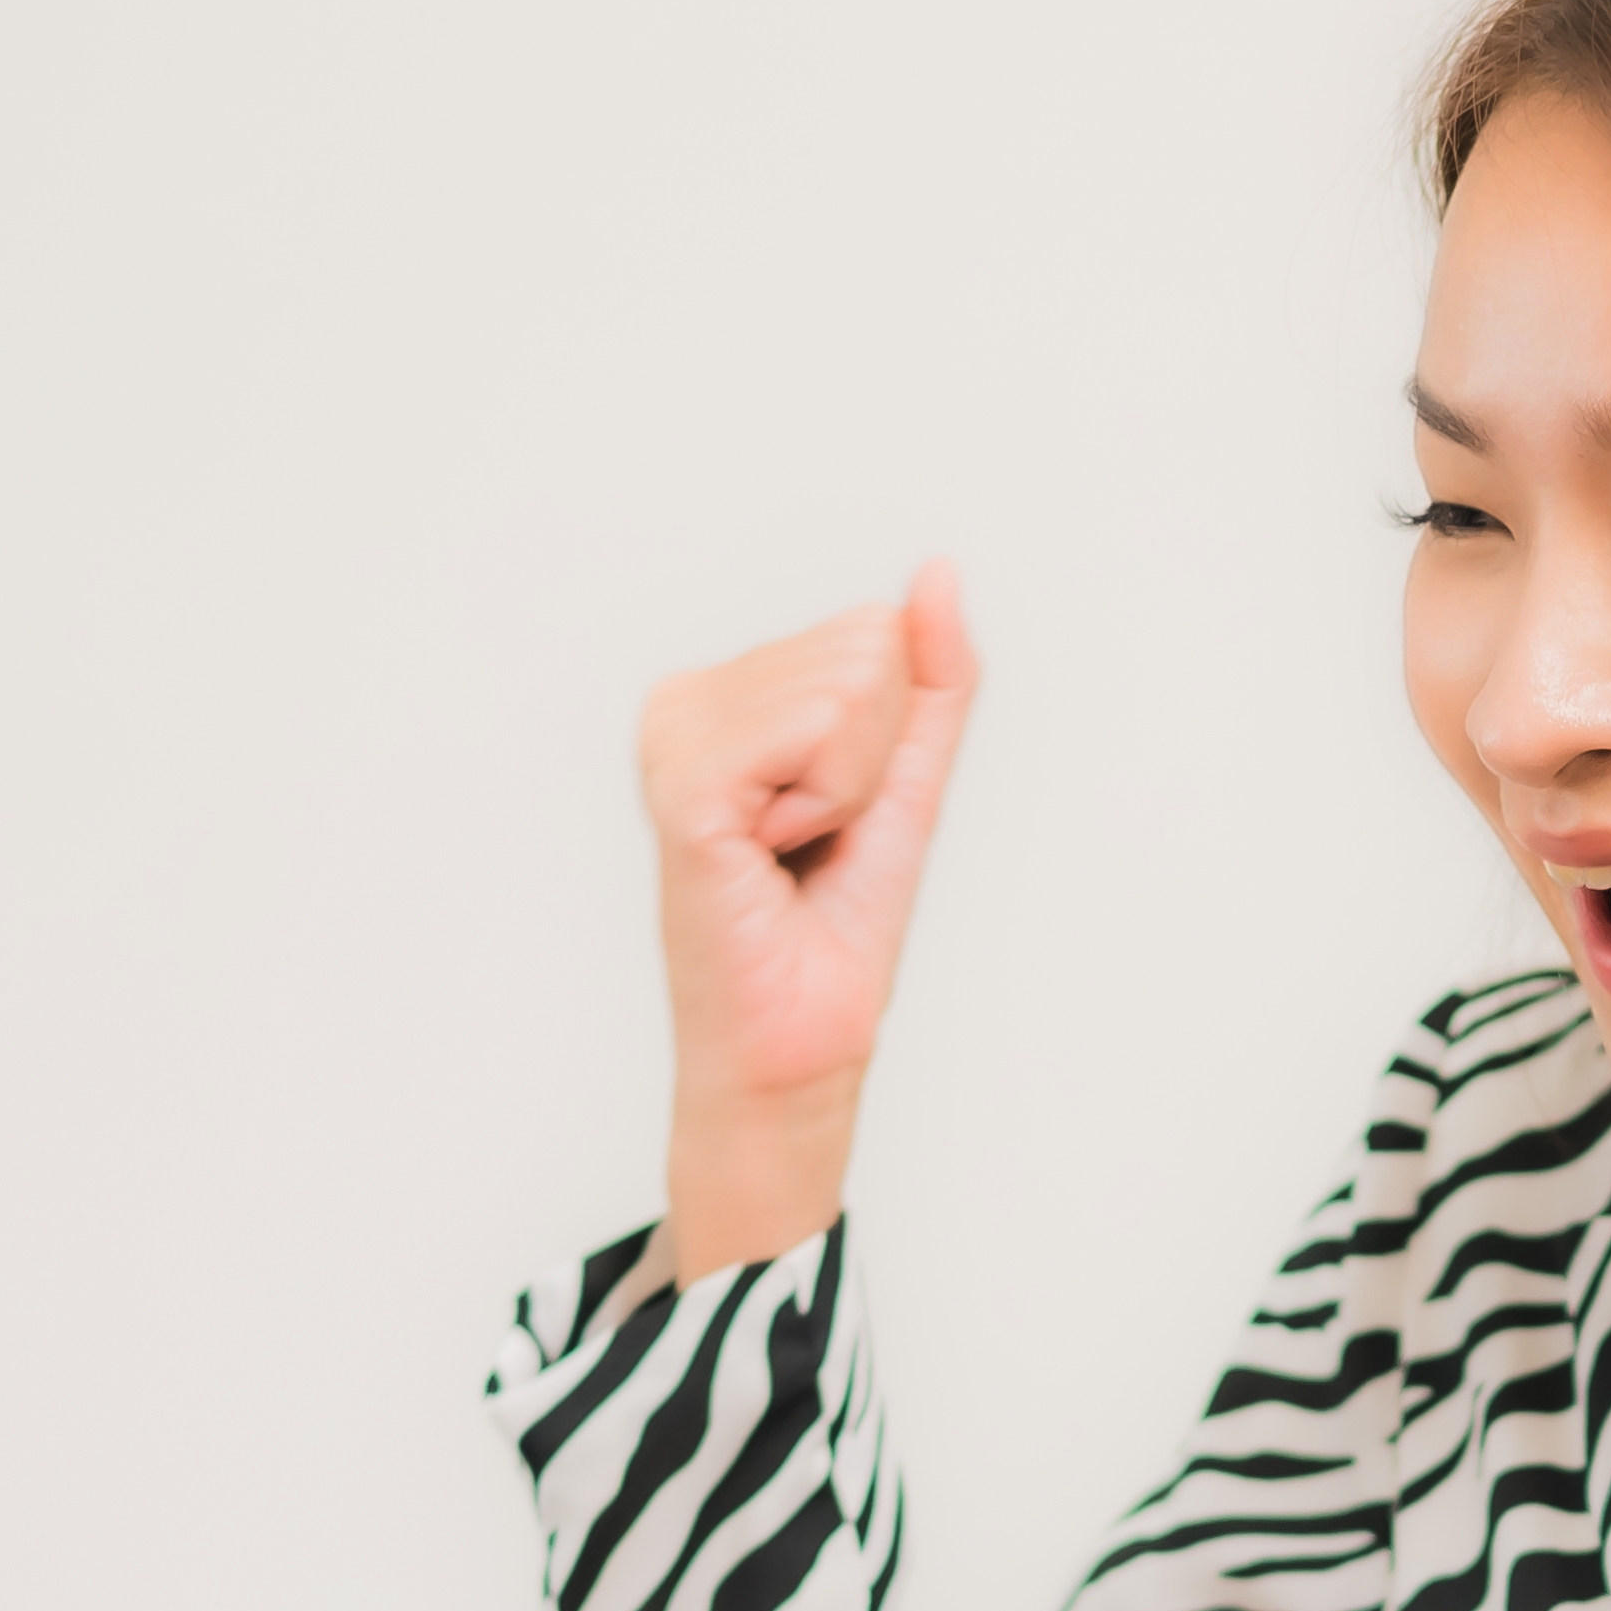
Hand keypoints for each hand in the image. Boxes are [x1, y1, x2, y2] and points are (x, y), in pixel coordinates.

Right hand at [638, 561, 980, 1274]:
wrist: (804, 1035)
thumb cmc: (838, 923)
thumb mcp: (908, 778)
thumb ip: (929, 676)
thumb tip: (936, 575)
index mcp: (725, 691)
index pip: (873, 632)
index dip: (890, 739)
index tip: (833, 816)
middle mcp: (684, 701)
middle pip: (866, 650)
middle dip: (875, 761)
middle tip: (816, 843)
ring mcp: (674, 739)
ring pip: (850, 688)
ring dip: (852, 789)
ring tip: (792, 855)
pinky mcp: (684, 785)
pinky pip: (817, 731)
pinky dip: (832, 803)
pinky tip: (774, 856)